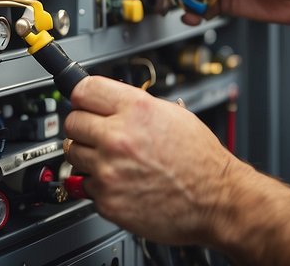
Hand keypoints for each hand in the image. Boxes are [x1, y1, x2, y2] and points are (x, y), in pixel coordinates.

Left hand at [62, 75, 242, 245]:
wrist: (216, 199)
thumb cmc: (201, 160)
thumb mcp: (173, 114)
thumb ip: (136, 106)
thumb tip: (110, 102)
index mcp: (135, 109)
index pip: (82, 90)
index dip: (82, 95)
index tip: (82, 101)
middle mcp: (118, 137)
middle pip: (72, 122)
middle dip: (83, 126)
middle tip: (96, 133)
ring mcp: (109, 170)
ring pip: (73, 154)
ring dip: (88, 156)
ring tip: (112, 159)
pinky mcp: (107, 200)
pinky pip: (86, 185)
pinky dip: (100, 184)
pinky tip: (121, 181)